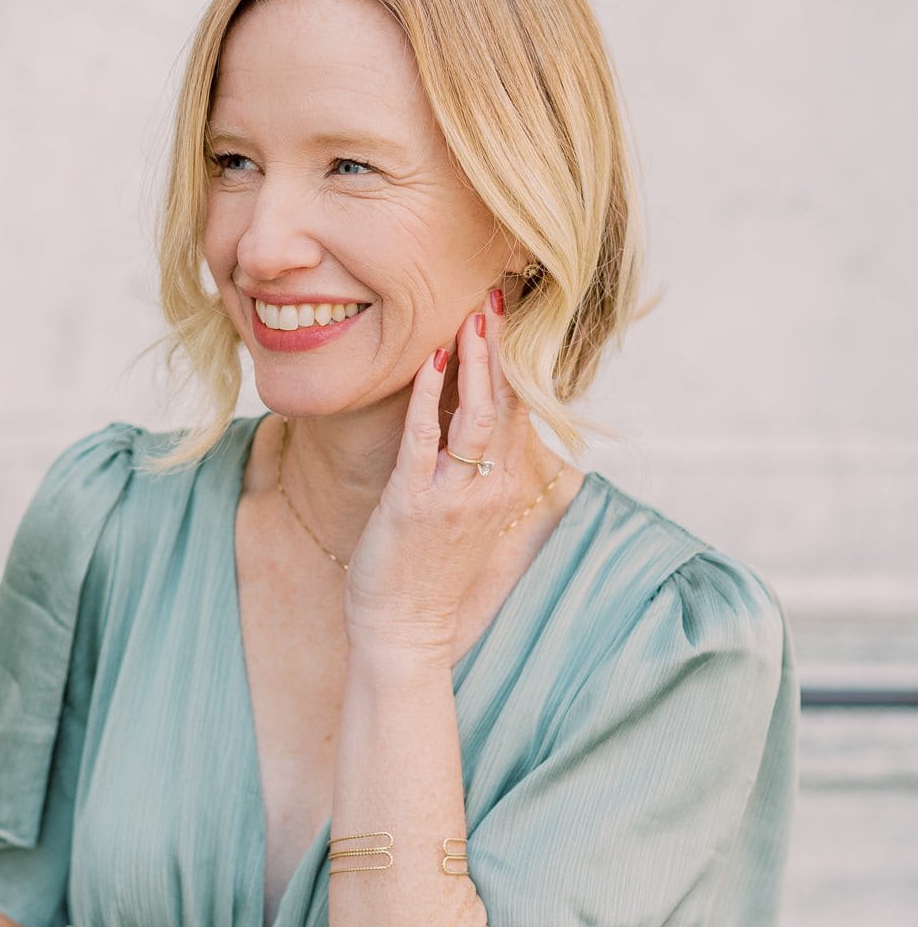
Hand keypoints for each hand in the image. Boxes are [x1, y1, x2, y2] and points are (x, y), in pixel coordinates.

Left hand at [343, 290, 542, 655]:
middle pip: (508, 402)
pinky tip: (428, 357)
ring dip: (476, 360)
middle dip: (502, 345)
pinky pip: (425, 437)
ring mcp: (456, 495)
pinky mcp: (416, 503)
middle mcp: (490, 487)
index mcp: (504, 486)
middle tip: (496, 293)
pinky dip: (428, 394)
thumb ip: (473, 468)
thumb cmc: (428, 573)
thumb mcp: (464, 515)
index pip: (519, 408)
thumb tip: (467, 417)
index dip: (516, 359)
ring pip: (478, 414)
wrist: (407, 633)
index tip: (509, 314)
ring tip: (473, 313)